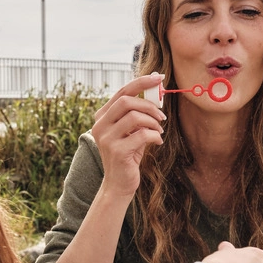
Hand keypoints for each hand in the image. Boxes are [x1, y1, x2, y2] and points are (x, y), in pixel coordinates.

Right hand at [93, 73, 165, 199]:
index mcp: (102, 116)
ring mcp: (106, 138)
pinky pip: (143, 135)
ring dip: (153, 122)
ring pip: (135, 117)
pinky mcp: (117, 151)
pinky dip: (155, 136)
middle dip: (149, 106)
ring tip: (159, 131)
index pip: (122, 92)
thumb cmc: (128, 154)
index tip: (159, 78)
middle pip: (127, 101)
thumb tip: (156, 93)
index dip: (141, 83)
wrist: (119, 184)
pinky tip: (157, 142)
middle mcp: (100, 125)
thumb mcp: (131, 131)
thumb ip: (137, 114)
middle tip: (162, 115)